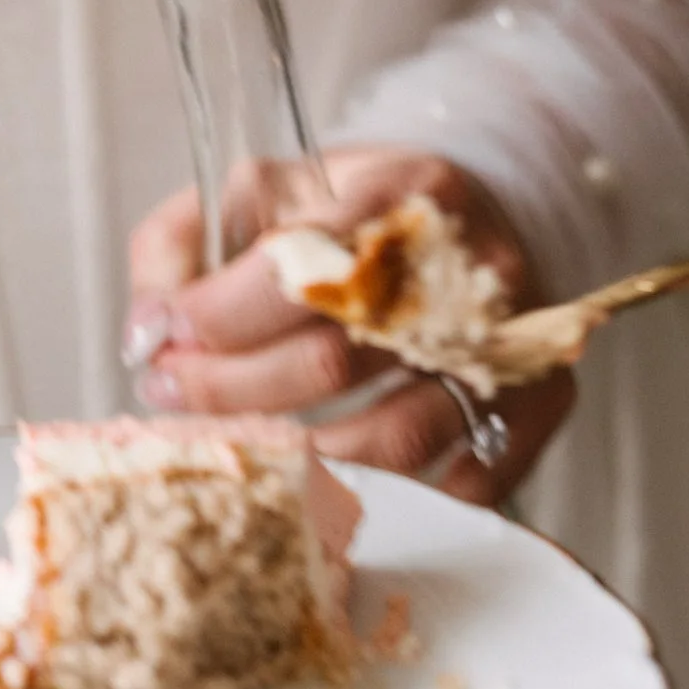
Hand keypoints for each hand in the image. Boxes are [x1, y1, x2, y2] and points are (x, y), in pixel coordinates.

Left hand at [123, 146, 574, 508]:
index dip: (214, 320)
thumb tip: (145, 334)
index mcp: (398, 191)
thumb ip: (183, 245)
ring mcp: (512, 338)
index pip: (297, 271)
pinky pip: (468, 481)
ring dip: (299, 458)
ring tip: (242, 445)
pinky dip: (395, 496)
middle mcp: (469, 264)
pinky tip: (335, 481)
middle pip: (334, 361)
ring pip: (395, 436)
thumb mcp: (261, 193)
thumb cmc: (350, 213)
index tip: (164, 339)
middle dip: (232, 392)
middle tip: (174, 396)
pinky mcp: (542, 398)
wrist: (473, 212)